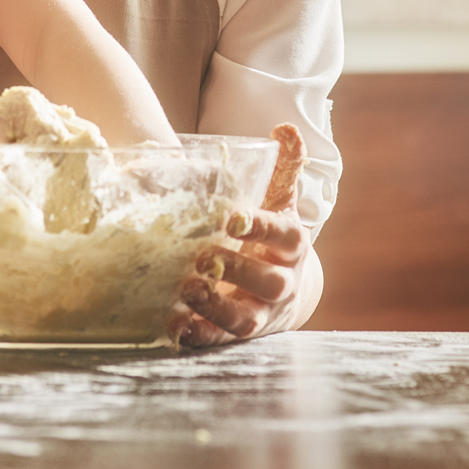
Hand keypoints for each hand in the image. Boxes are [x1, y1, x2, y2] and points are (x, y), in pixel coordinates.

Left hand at [172, 125, 309, 347]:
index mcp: (293, 245)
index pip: (284, 236)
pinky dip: (200, 336)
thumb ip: (283, 167)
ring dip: (217, 308)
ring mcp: (262, 312)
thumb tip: (284, 128)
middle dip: (239, 270)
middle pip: (269, 282)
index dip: (260, 228)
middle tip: (203, 255)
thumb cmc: (274, 235)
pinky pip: (222, 340)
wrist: (285, 287)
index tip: (232, 219)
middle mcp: (282, 283)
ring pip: (245, 318)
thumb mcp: (280, 200)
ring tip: (188, 291)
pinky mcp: (240, 334)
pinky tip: (175, 326)